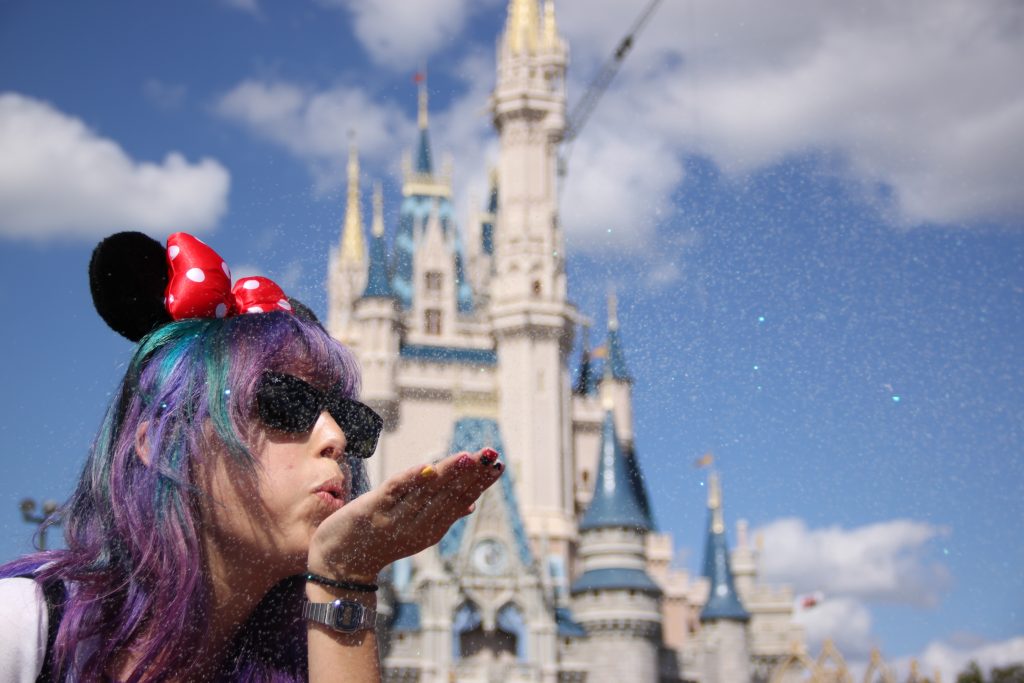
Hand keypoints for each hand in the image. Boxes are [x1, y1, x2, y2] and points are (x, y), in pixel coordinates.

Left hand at [307, 448, 503, 581]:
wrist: (339, 563)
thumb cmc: (379, 541)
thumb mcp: (414, 532)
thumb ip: (441, 517)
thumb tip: (472, 504)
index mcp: (430, 530)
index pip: (460, 501)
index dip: (480, 484)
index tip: (498, 466)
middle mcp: (416, 526)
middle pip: (448, 496)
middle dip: (471, 475)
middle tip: (492, 456)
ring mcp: (394, 518)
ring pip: (426, 492)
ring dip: (448, 474)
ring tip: (469, 458)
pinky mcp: (371, 509)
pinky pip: (395, 491)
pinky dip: (411, 479)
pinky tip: (428, 467)